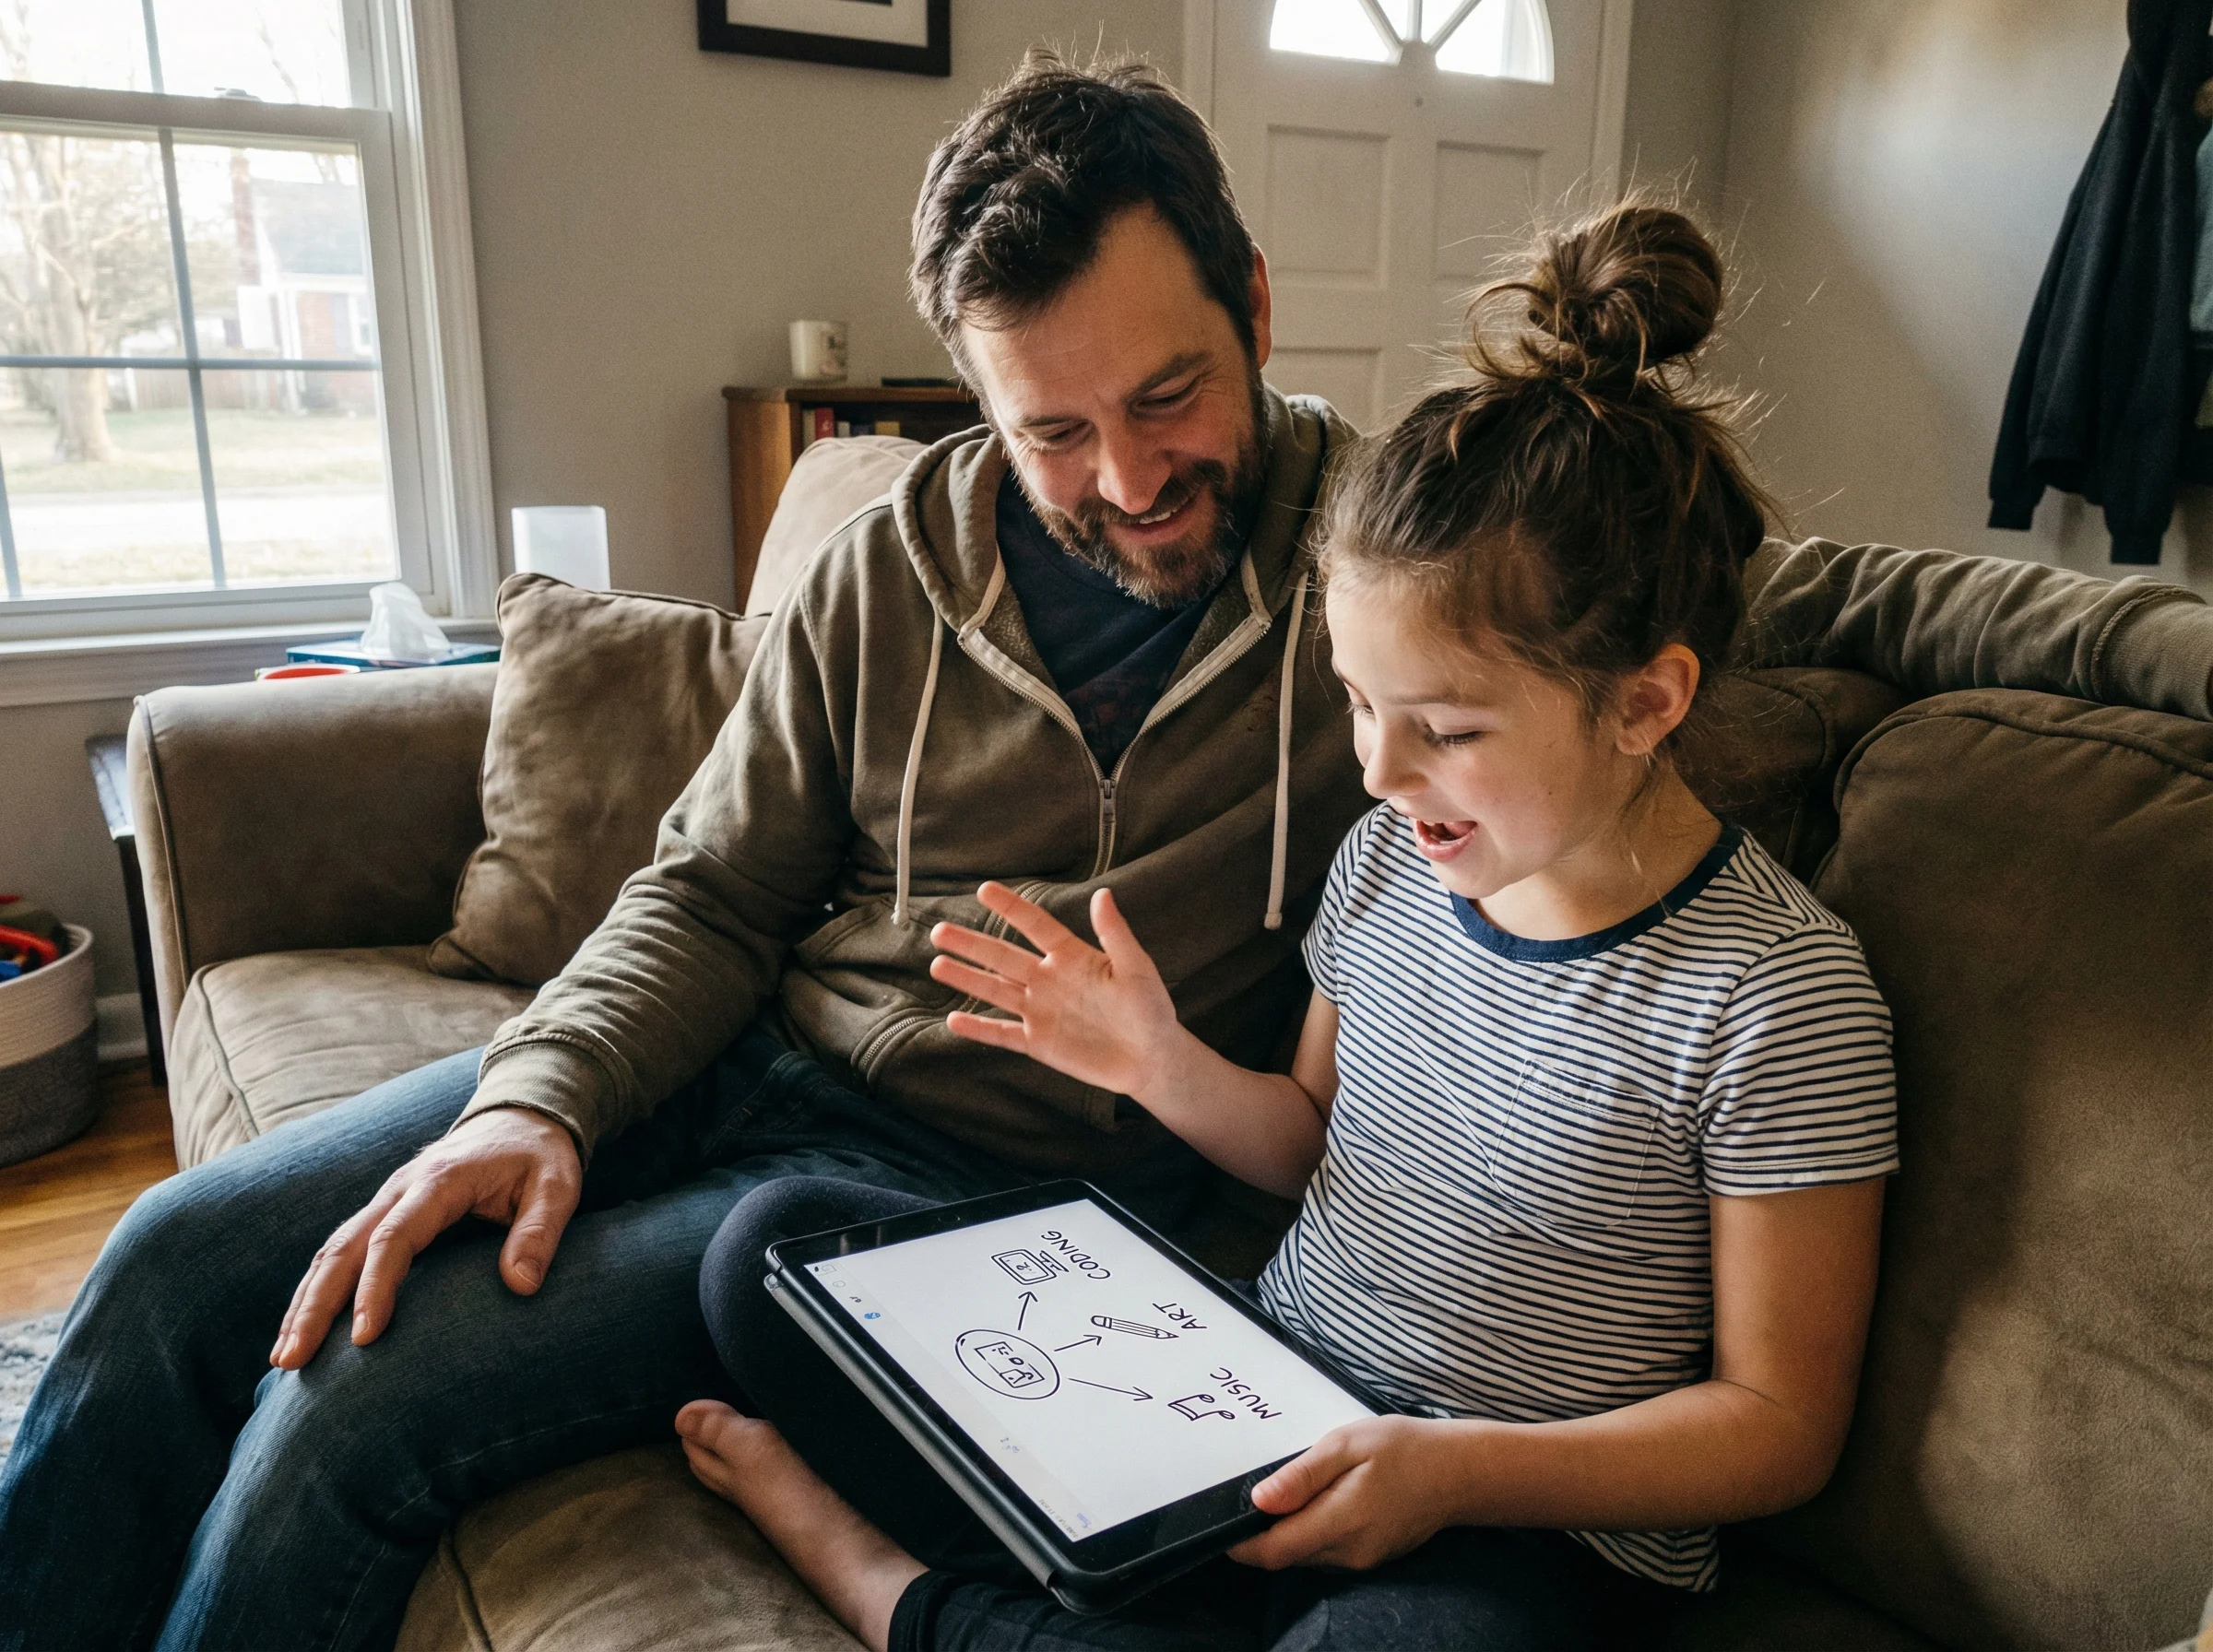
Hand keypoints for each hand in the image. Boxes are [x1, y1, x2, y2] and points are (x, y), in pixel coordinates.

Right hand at [270, 1105, 581, 1369]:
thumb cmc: (539, 1156)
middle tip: (292, 1361)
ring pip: (332, 1250)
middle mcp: (401, 1189)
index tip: (364, 1338)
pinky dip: (317, 1289)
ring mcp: (387, 1199)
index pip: (395, 1237)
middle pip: (344, 1247)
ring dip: (305, 1302)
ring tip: (284, 1359)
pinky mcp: (385, 1212)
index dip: (375, 1287)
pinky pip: (342, 1250)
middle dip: (314, 1305)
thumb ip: (539, 1231)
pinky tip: (303, 1328)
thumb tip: (521, 1285)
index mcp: (439, 1182)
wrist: (522, 1115)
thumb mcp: (557, 1186)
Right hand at [929, 882, 1183, 1100]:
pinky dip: (979, 1029)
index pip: (1036, 926)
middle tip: (939, 930)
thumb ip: (1115, 933)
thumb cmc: (1150, 1009)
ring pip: (995, 991)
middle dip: (971, 944)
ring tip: (937, 964)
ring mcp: (1040, 1012)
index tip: (984, 889)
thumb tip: (1103, 893)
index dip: (1011, 908)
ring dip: (967, 978)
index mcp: (1071, 957)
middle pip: (1003, 957)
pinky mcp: (1039, 1043)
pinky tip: (953, 1020)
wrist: (1151, 1058)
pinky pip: (1002, 1034)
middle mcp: (1049, 980)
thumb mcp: (1137, 968)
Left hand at [1227, 1416, 1464, 1570]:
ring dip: (1289, 1531)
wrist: (1458, 1471)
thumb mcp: (1347, 1445)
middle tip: (1261, 1491)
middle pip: (1286, 1556)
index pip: (1273, 1552)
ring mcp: (1362, 1560)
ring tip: (1298, 1488)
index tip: (1223, 1525)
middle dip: (1264, 1533)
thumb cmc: (1404, 1449)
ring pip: (1305, 1556)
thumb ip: (1302, 1475)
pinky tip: (1324, 1499)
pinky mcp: (1370, 1558)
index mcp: (1340, 1523)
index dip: (1241, 1544)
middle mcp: (1349, 1553)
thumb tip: (1260, 1501)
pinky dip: (1312, 1531)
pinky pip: (1326, 1553)